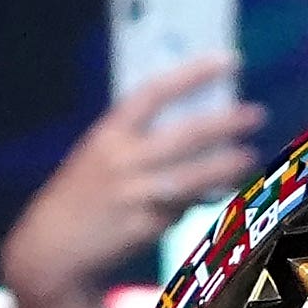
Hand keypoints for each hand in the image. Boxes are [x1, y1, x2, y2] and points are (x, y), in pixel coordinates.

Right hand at [0, 59, 263, 307]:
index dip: (194, 73)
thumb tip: (199, 132)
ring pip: (192, 177)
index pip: (155, 92)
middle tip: (256, 113)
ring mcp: (132, 196)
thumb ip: (140, 142)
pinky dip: (203, 200)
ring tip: (249, 156)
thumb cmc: (83, 195)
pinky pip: (183, 209)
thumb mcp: (100, 157)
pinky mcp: (142, 228)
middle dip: (225, 122)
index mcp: (107, 135)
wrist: (51, 248)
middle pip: (184, 135)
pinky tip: (224, 193)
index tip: (228, 60)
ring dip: (225, 165)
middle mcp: (121, 162)